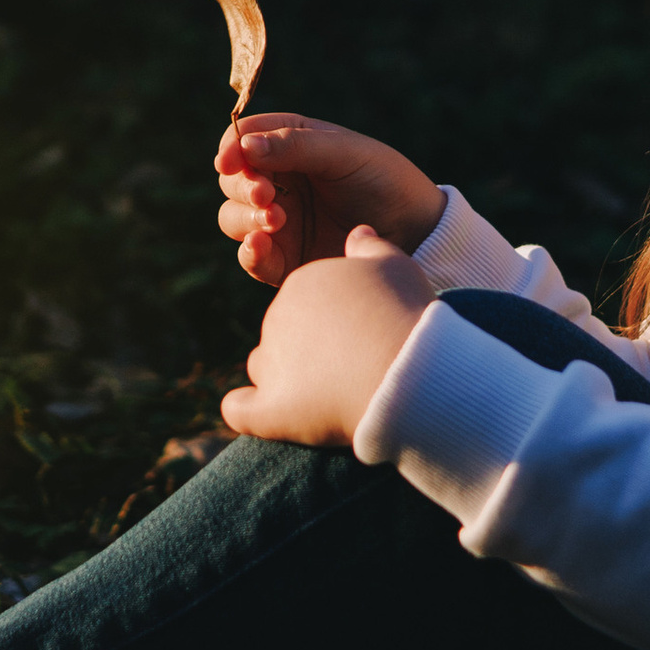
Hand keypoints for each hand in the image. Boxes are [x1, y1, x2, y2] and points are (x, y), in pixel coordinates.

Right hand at [214, 111, 446, 287]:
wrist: (419, 233)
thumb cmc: (386, 180)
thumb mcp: (345, 153)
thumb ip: (296, 146)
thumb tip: (245, 145)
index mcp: (291, 144)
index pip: (244, 138)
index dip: (232, 147)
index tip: (232, 160)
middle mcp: (280, 181)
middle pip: (232, 180)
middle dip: (242, 185)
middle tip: (266, 193)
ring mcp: (279, 222)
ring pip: (233, 218)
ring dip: (245, 217)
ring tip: (276, 219)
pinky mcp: (286, 260)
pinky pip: (252, 258)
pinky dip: (249, 252)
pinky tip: (261, 244)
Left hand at [218, 227, 433, 449]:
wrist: (409, 370)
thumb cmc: (406, 315)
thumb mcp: (397, 267)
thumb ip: (372, 248)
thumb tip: (357, 233)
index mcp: (303, 282)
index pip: (304, 301)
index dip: (331, 321)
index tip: (361, 337)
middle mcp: (277, 316)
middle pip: (284, 333)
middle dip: (309, 349)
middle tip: (352, 368)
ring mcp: (271, 362)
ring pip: (265, 367)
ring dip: (285, 378)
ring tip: (326, 394)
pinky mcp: (271, 409)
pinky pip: (240, 409)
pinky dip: (248, 411)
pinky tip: (267, 416)